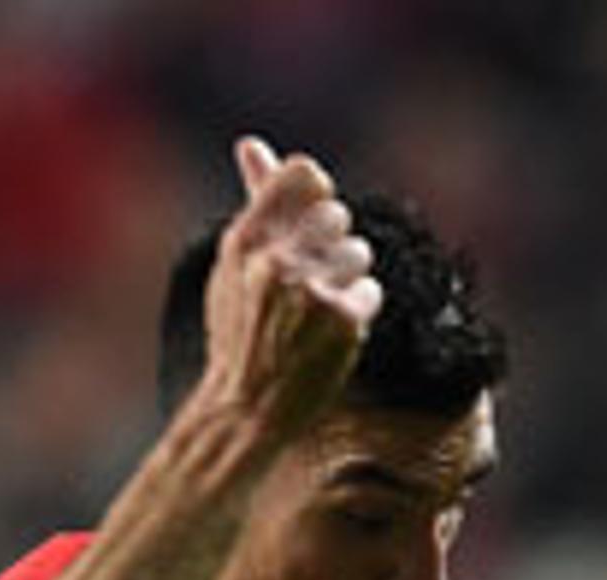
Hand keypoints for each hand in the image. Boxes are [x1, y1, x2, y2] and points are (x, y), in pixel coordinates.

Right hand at [202, 136, 378, 438]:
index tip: (308, 228)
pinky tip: (331, 336)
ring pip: (359, 252)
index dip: (316, 197)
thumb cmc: (240, 333)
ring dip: (347, 280)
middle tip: (309, 285)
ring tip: (318, 314)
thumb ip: (255, 201)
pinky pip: (371, 290)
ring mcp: (309, 290)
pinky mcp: (341, 319)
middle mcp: (276, 261)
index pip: (306, 174)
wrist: (243, 410)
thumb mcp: (234, 264)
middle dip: (332, 245)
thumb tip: (251, 143)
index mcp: (245, 241)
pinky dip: (358, 313)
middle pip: (338, 213)